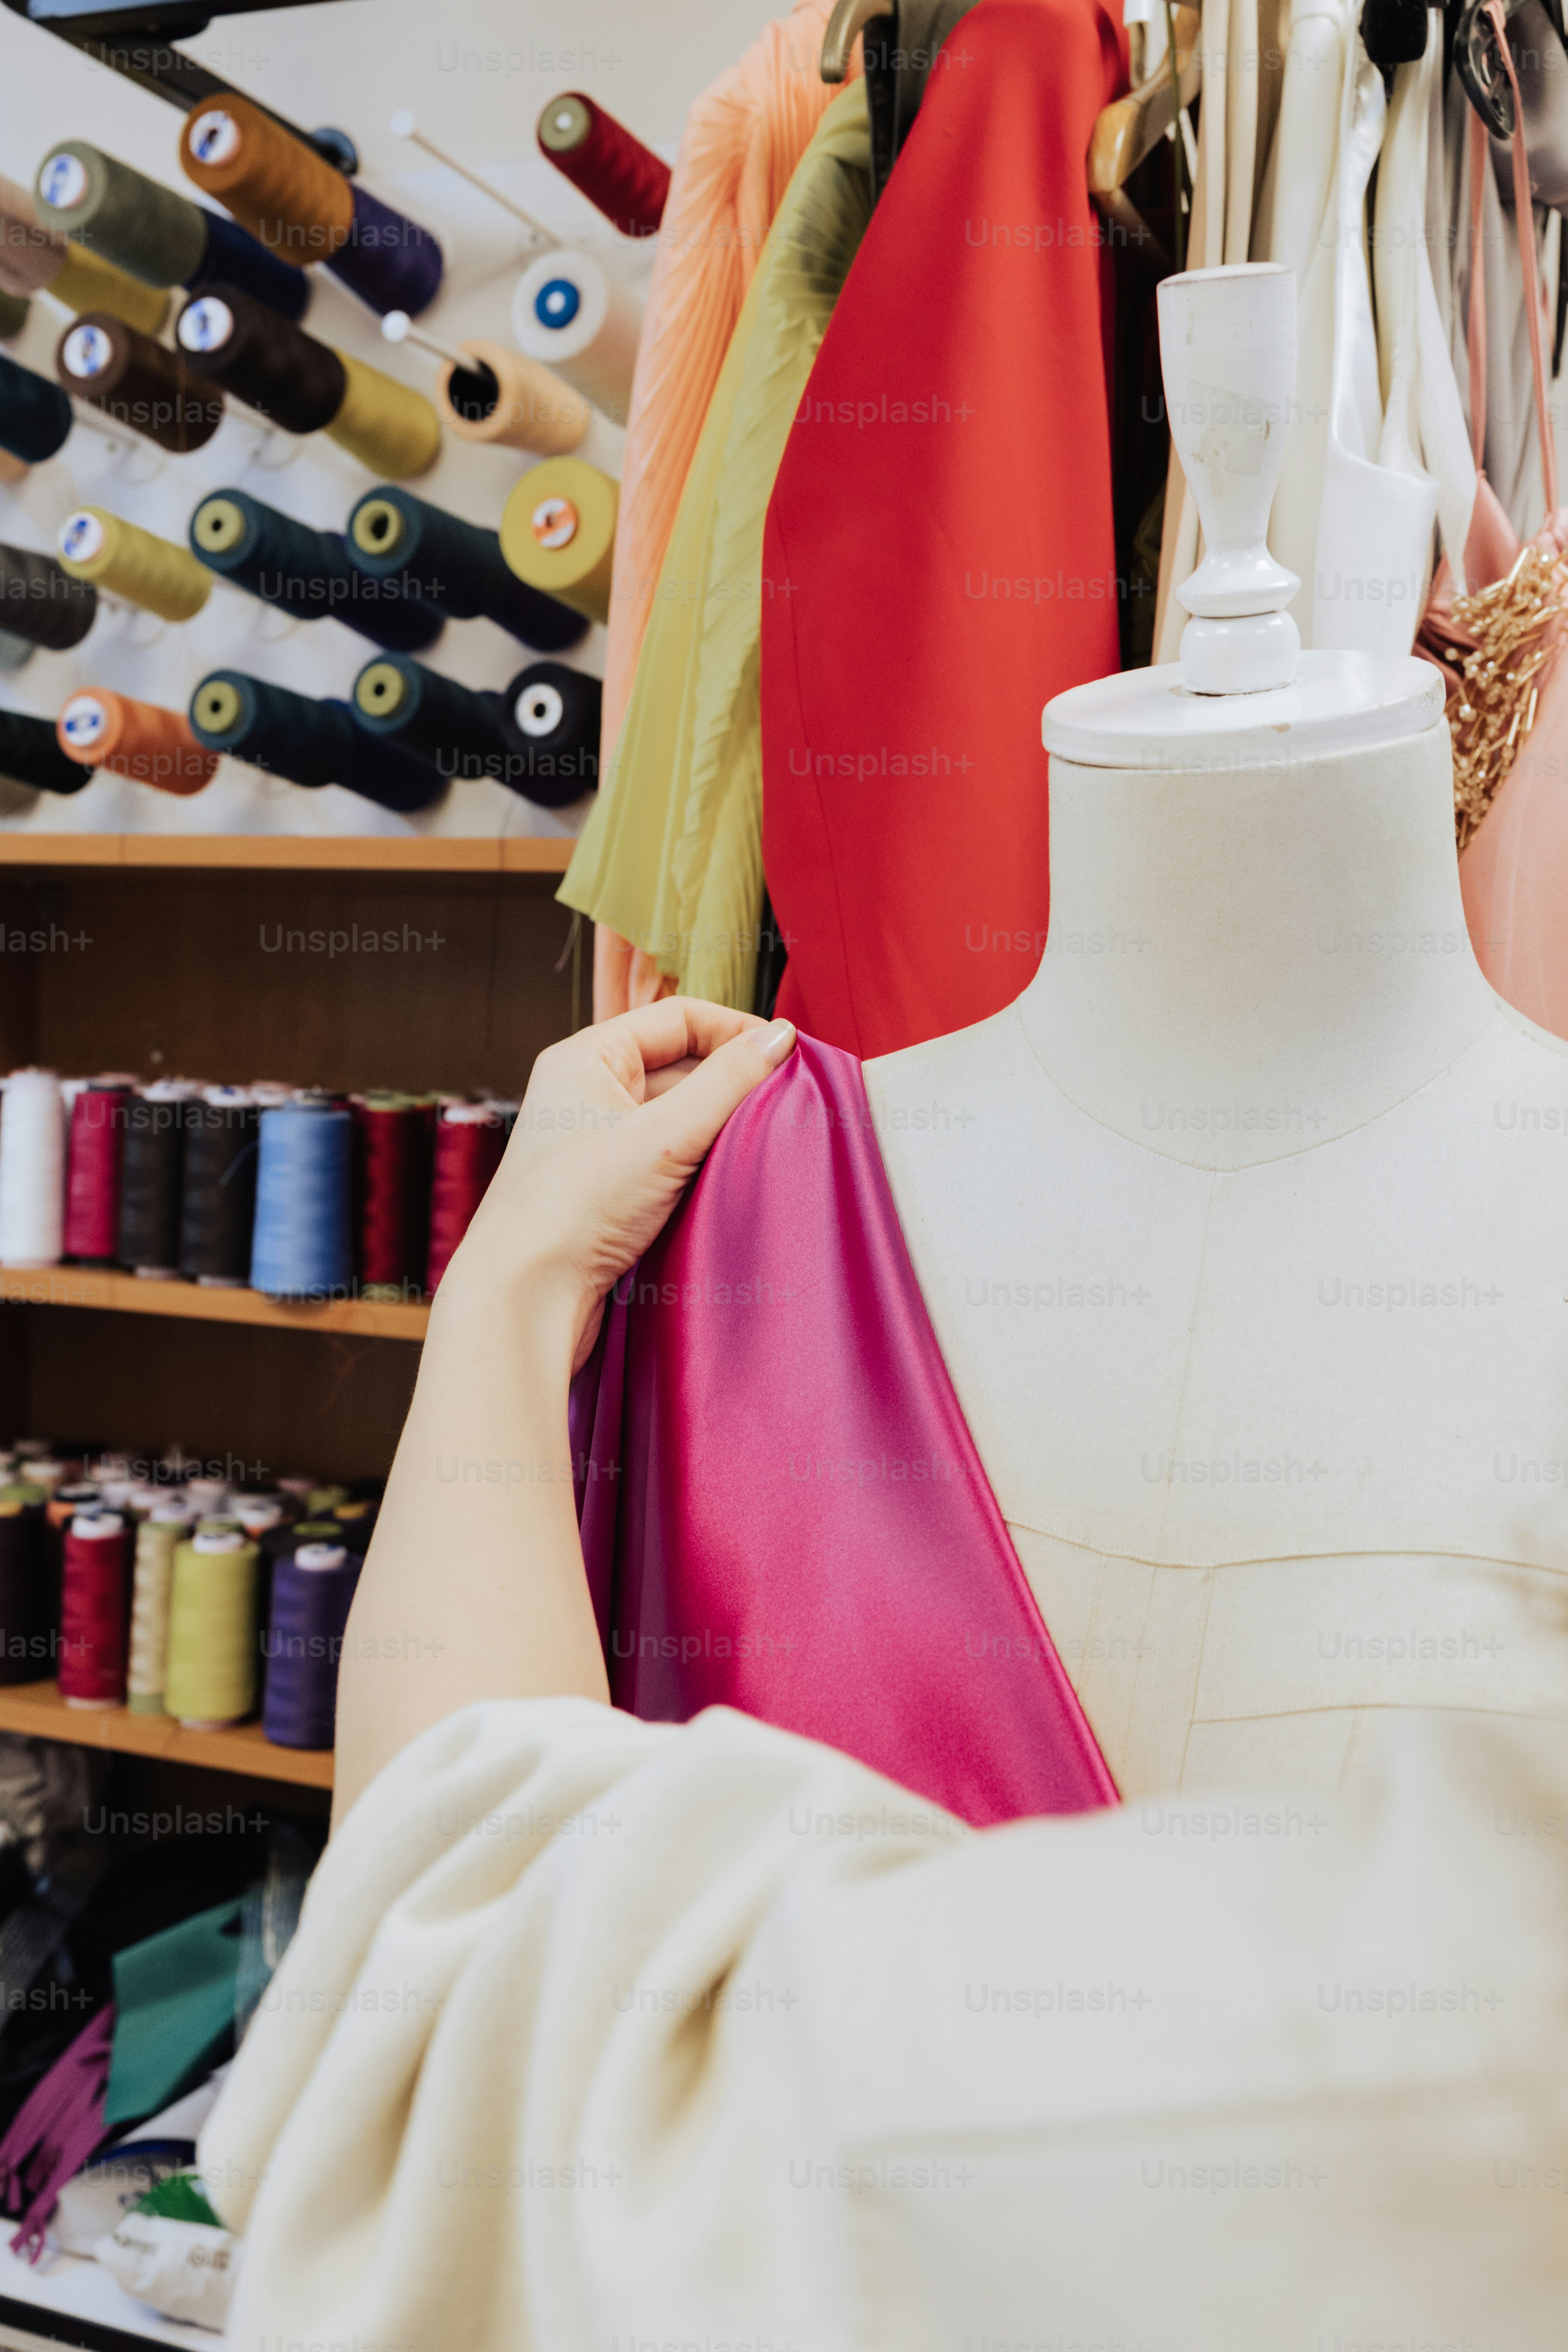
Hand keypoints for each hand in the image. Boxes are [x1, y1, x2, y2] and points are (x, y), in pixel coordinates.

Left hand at [440, 1000, 796, 1369]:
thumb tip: (780, 1037)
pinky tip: (727, 1182)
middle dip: (732, 1085)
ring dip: (720, 1130)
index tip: (786, 1056)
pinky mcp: (608, 1192)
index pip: (678, 1018)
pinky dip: (702, 1166)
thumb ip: (727, 1083)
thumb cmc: (571, 1210)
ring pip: (679, 1117)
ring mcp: (596, 1144)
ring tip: (759, 1146)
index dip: (735, 1031)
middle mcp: (587, 1094)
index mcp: (585, 1059)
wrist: (524, 1300)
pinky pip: (669, 1161)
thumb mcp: (663, 1135)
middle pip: (682, 1066)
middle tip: (784, 1106)